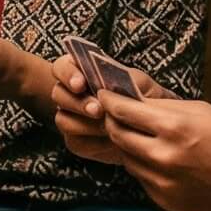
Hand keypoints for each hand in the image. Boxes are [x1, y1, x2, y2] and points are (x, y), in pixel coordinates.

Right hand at [46, 54, 174, 163]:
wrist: (152, 126)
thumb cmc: (143, 97)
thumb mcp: (141, 84)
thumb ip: (127, 79)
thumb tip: (113, 84)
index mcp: (81, 72)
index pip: (62, 67)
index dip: (68, 74)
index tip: (80, 84)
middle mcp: (71, 94)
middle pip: (58, 94)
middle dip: (78, 103)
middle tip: (98, 110)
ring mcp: (71, 117)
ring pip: (63, 120)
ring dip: (85, 124)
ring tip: (109, 127)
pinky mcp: (76, 141)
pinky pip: (75, 142)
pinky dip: (95, 143)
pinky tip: (113, 141)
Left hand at [92, 90, 210, 210]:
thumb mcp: (201, 111)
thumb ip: (163, 107)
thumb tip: (131, 100)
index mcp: (174, 128)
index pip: (122, 111)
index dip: (109, 101)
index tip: (104, 95)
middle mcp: (163, 156)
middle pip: (117, 134)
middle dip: (112, 121)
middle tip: (114, 114)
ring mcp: (162, 182)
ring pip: (126, 157)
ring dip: (128, 145)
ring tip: (142, 137)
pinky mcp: (164, 200)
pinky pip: (141, 177)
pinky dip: (144, 166)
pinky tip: (160, 160)